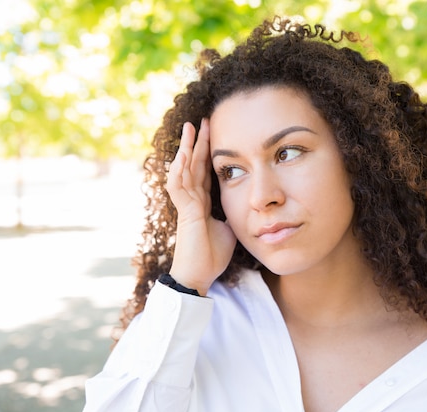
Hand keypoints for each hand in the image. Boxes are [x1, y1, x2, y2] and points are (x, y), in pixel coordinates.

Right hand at [166, 119, 236, 295]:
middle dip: (198, 142)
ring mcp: (186, 205)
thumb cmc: (212, 255)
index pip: (204, 171)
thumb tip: (247, 205)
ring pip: (183, 170)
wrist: (198, 275)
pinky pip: (179, 187)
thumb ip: (233, 213)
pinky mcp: (185, 213)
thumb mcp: (229, 227)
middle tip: (202, 120)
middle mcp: (192, 200)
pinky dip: (180, 169)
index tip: (214, 133)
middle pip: (193, 164)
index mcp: (202, 202)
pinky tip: (182, 154)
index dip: (208, 152)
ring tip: (190, 129)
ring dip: (186, 149)